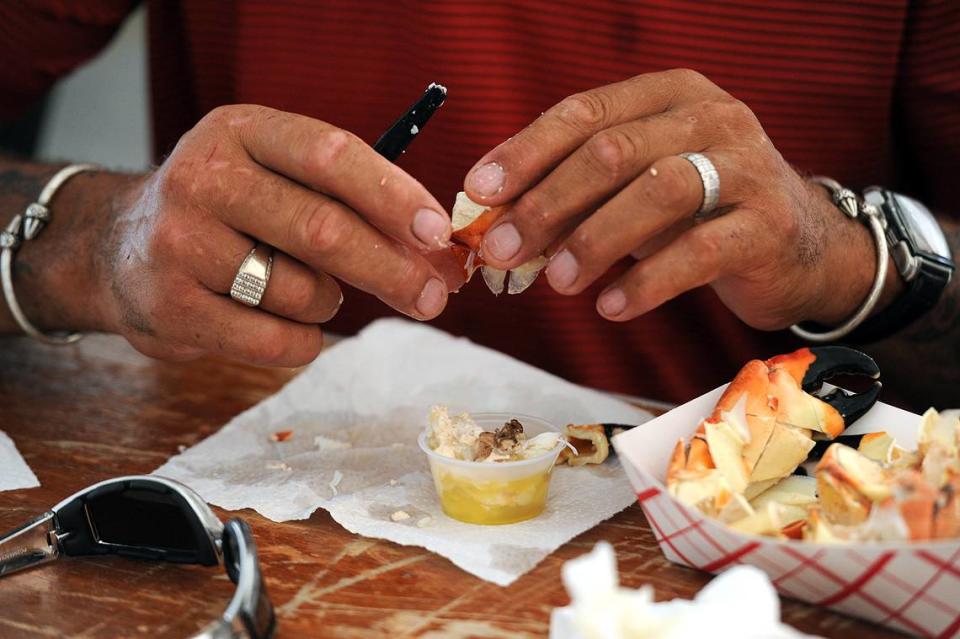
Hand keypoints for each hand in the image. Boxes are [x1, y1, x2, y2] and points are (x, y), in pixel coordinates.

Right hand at [53, 105, 458, 364]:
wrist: (117, 248)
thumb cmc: (228, 212)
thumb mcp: (271, 174)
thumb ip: (345, 199)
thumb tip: (435, 252)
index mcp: (241, 131)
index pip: (332, 155)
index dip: (394, 196)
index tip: (438, 233)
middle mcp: (203, 177)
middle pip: (324, 229)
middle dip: (391, 269)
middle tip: (434, 296)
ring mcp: (180, 241)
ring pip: (302, 291)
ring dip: (329, 303)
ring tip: (310, 292)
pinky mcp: (171, 305)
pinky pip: (275, 340)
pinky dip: (303, 341)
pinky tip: (291, 326)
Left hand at [463, 69, 877, 329]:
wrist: (799, 247)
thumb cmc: (700, 214)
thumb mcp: (635, 193)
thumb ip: (576, 198)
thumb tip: (498, 226)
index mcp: (669, 95)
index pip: (584, 112)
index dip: (526, 151)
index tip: (478, 192)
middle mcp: (711, 118)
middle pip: (613, 152)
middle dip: (547, 204)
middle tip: (502, 249)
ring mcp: (747, 168)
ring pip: (657, 193)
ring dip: (593, 241)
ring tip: (556, 281)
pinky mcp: (767, 226)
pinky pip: (698, 252)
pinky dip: (646, 282)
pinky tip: (611, 307)